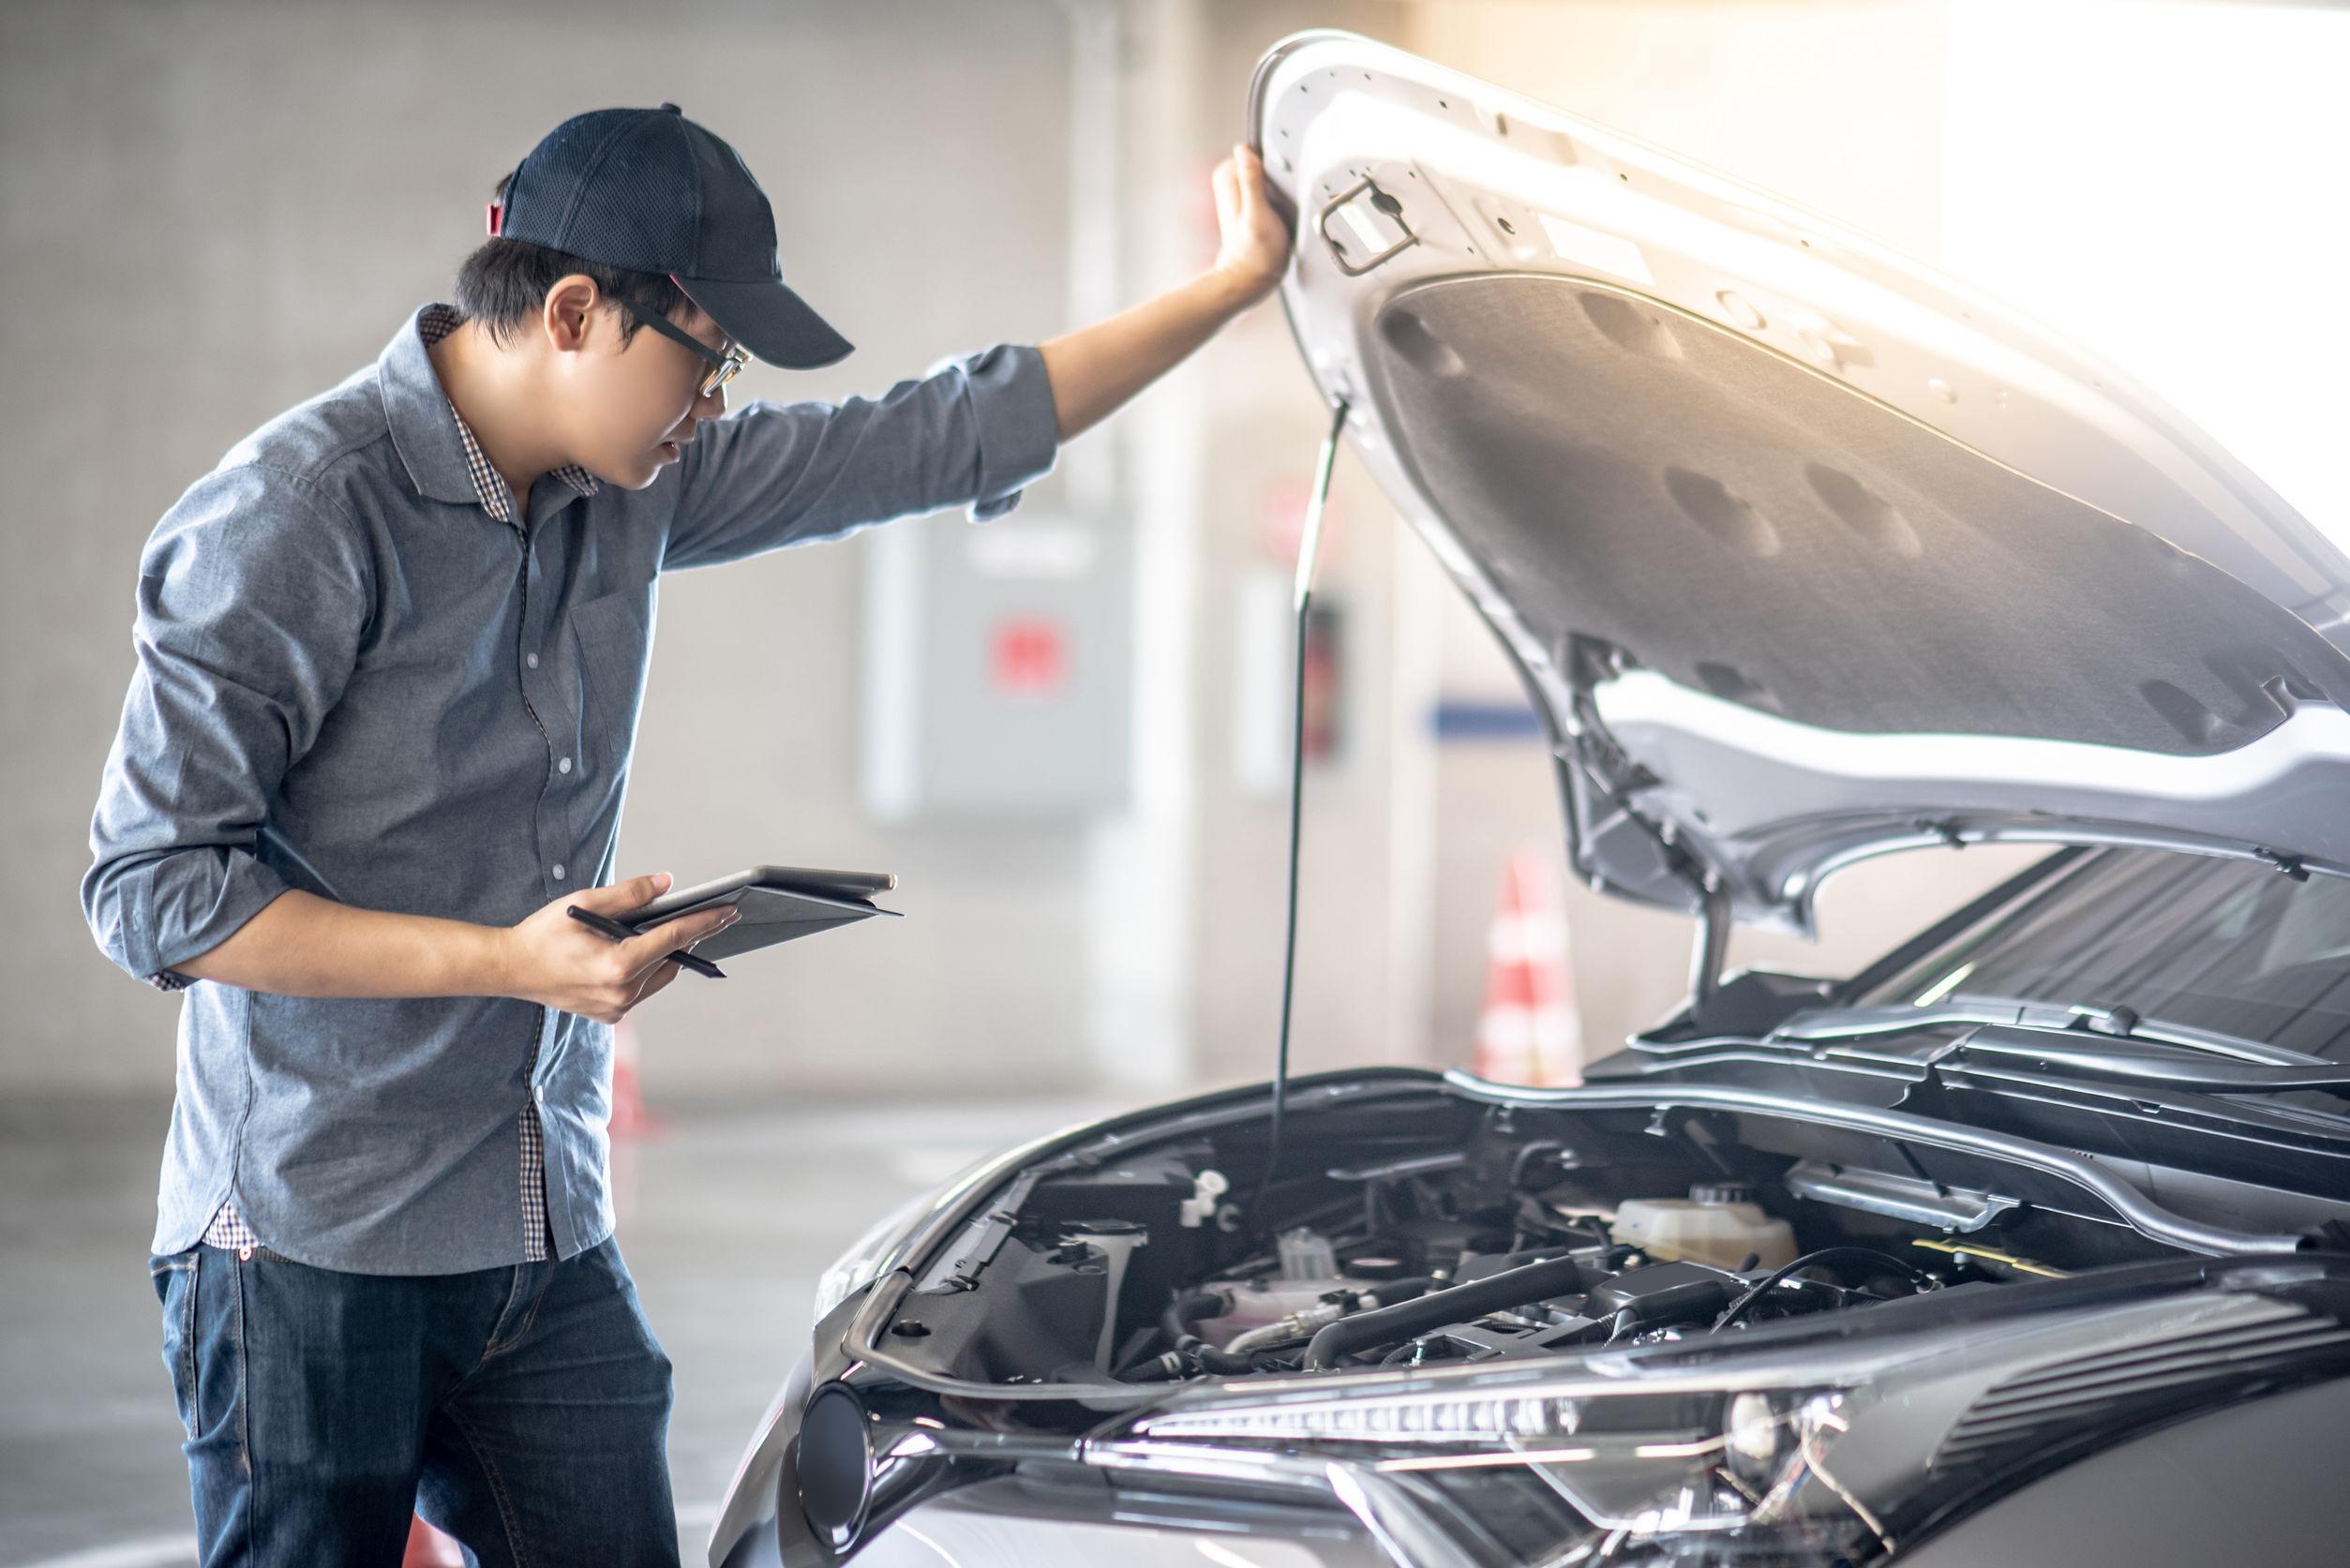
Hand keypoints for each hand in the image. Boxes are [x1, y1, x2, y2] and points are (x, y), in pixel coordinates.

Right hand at [495, 871, 739, 1024]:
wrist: (511, 969)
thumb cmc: (544, 933)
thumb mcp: (585, 902)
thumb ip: (630, 893)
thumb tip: (667, 883)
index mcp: (618, 966)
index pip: (675, 939)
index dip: (705, 922)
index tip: (729, 911)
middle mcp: (622, 993)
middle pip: (671, 959)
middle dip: (691, 937)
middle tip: (714, 916)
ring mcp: (616, 1008)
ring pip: (660, 977)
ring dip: (669, 955)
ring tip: (684, 931)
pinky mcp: (610, 1015)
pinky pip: (641, 990)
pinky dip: (647, 971)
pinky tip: (647, 952)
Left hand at [1209, 144, 1292, 307]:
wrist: (1253, 277)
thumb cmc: (1256, 253)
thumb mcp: (1257, 215)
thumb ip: (1251, 181)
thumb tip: (1245, 150)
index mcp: (1227, 175)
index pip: (1258, 149)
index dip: (1275, 166)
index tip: (1280, 189)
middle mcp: (1231, 178)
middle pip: (1267, 160)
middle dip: (1280, 178)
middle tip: (1282, 204)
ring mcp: (1242, 188)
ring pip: (1272, 173)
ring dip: (1283, 187)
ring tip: (1283, 210)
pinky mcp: (1253, 198)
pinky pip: (1274, 185)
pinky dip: (1282, 195)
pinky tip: (1284, 212)